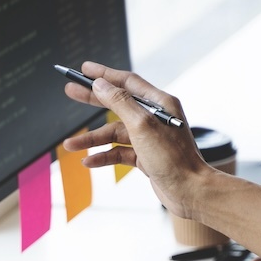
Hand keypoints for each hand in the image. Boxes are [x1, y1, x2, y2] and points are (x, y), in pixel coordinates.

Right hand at [61, 62, 211, 218]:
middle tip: (71, 91)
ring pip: (114, 133)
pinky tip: (89, 161)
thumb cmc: (173, 158)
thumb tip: (100, 84)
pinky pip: (118, 152)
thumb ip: (119, 102)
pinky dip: (104, 156)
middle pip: (117, 103)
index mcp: (159, 103)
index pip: (127, 82)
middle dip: (92, 99)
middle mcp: (154, 118)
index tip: (84, 69)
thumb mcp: (142, 125)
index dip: (104, 74)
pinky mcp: (145, 156)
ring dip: (92, 139)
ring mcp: (148, 138)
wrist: (190, 191)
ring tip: (70, 145)